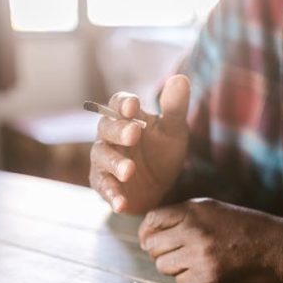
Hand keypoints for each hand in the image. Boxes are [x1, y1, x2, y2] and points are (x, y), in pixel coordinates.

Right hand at [90, 75, 190, 214]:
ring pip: (102, 157)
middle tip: (134, 134)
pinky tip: (121, 204)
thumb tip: (180, 78)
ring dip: (115, 163)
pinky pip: (104, 187)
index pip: (117, 103)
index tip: (133, 105)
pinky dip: (112, 195)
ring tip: (130, 170)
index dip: (123, 103)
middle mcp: (110, 136)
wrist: (161, 187)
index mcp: (126, 118)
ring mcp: (104, 161)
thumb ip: (175, 107)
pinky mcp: (104, 184)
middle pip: (106, 128)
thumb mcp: (175, 130)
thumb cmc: (163, 152)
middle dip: (119, 130)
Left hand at [138, 199, 282, 282]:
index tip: (150, 239)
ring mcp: (199, 256)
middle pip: (153, 245)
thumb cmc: (252, 228)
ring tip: (194, 262)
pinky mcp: (208, 278)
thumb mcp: (217, 210)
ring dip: (174, 266)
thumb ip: (186, 216)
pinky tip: (207, 272)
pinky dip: (190, 280)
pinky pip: (182, 282)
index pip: (152, 220)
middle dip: (160, 251)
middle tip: (174, 254)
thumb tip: (153, 230)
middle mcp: (193, 230)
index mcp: (195, 209)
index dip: (147, 232)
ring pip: (164, 266)